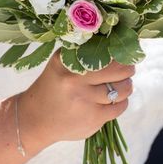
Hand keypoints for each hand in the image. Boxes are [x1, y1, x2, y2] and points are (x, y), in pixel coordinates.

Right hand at [20, 53, 134, 148]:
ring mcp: (85, 101)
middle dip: (128, 69)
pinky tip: (113, 100)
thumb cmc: (53, 86)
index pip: (105, 53)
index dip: (119, 53)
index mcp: (68, 63)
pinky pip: (119, 107)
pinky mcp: (93, 119)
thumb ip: (83, 52)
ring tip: (123, 84)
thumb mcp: (61, 64)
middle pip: (119, 70)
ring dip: (127, 86)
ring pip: (122, 89)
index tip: (123, 54)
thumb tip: (115, 44)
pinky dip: (121, 102)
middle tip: (128, 69)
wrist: (35, 119)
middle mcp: (75, 81)